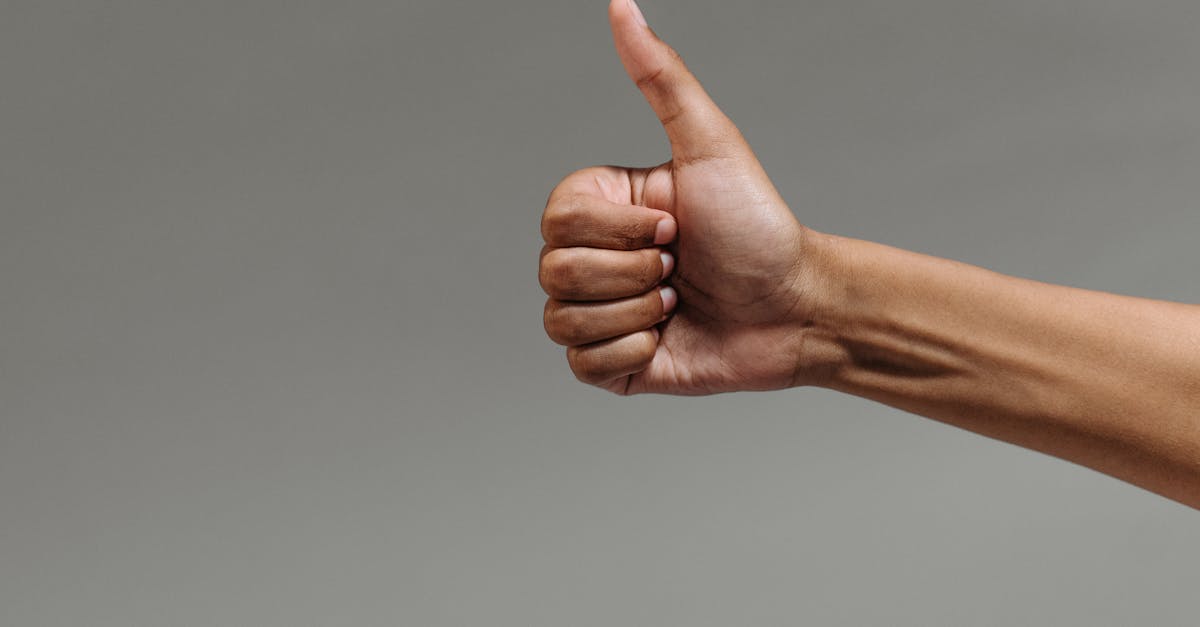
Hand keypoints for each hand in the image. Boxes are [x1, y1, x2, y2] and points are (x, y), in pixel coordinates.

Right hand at [540, 0, 821, 394]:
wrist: (797, 308)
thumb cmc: (759, 226)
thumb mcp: (711, 145)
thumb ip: (661, 77)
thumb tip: (621, 4)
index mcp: (604, 208)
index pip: (557, 220)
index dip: (619, 231)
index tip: (674, 227)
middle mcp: (595, 258)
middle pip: (555, 272)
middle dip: (633, 274)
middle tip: (679, 267)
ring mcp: (601, 313)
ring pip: (562, 321)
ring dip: (634, 315)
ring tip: (677, 303)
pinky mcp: (613, 365)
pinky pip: (581, 367)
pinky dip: (630, 355)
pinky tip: (668, 339)